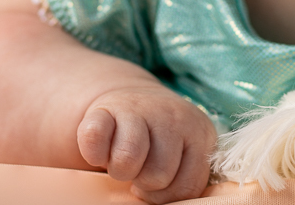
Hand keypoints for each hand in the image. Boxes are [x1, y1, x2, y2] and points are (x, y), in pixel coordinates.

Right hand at [77, 84, 217, 202]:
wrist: (133, 98)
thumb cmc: (158, 141)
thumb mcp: (182, 156)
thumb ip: (183, 178)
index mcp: (200, 134)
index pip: (187, 187)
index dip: (167, 194)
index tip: (159, 183)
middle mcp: (174, 116)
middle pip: (158, 176)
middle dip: (145, 181)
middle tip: (141, 166)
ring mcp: (140, 108)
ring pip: (127, 161)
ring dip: (120, 170)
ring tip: (124, 159)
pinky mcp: (105, 108)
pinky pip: (94, 140)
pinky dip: (94, 154)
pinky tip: (104, 149)